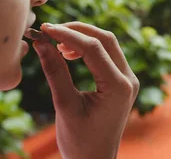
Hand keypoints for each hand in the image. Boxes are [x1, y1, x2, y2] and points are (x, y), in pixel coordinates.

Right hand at [33, 22, 138, 158]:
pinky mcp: (122, 82)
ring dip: (83, 38)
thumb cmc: (79, 141)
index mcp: (118, 87)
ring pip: (108, 44)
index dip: (67, 34)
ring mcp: (128, 80)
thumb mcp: (64, 105)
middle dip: (77, 30)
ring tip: (57, 45)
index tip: (44, 30)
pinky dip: (89, 49)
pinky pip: (108, 55)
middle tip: (50, 31)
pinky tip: (69, 53)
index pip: (94, 47)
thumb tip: (41, 43)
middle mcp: (129, 80)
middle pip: (106, 39)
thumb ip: (55, 72)